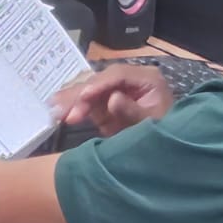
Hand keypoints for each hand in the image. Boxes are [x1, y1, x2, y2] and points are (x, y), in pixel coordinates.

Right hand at [52, 63, 173, 136]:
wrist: (167, 147)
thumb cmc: (165, 131)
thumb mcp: (152, 123)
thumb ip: (132, 111)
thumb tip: (112, 98)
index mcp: (146, 78)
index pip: (118, 75)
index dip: (99, 84)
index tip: (84, 96)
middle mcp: (129, 79)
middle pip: (100, 80)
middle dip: (80, 94)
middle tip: (61, 106)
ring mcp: (116, 89)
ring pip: (90, 90)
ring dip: (72, 100)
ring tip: (54, 109)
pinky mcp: (106, 102)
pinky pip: (88, 102)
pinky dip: (74, 108)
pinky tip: (58, 111)